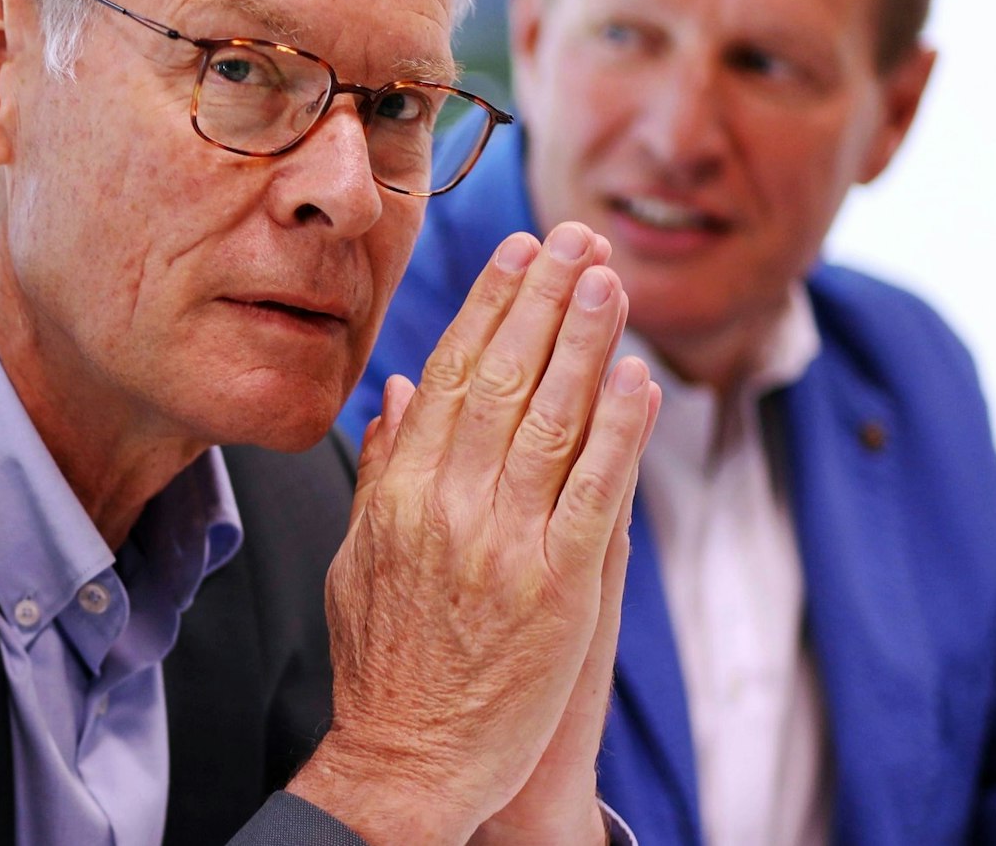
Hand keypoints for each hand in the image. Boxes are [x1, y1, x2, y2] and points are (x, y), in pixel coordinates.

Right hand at [287, 223, 657, 845]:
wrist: (405, 760)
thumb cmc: (381, 664)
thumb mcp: (356, 557)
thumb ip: (382, 470)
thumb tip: (396, 393)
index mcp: (399, 492)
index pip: (449, 375)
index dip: (488, 307)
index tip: (516, 252)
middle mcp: (448, 505)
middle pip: (504, 379)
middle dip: (543, 299)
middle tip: (576, 235)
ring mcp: (504, 543)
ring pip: (551, 419)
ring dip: (585, 341)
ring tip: (610, 279)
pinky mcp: (559, 588)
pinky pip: (596, 492)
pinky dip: (618, 430)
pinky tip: (638, 378)